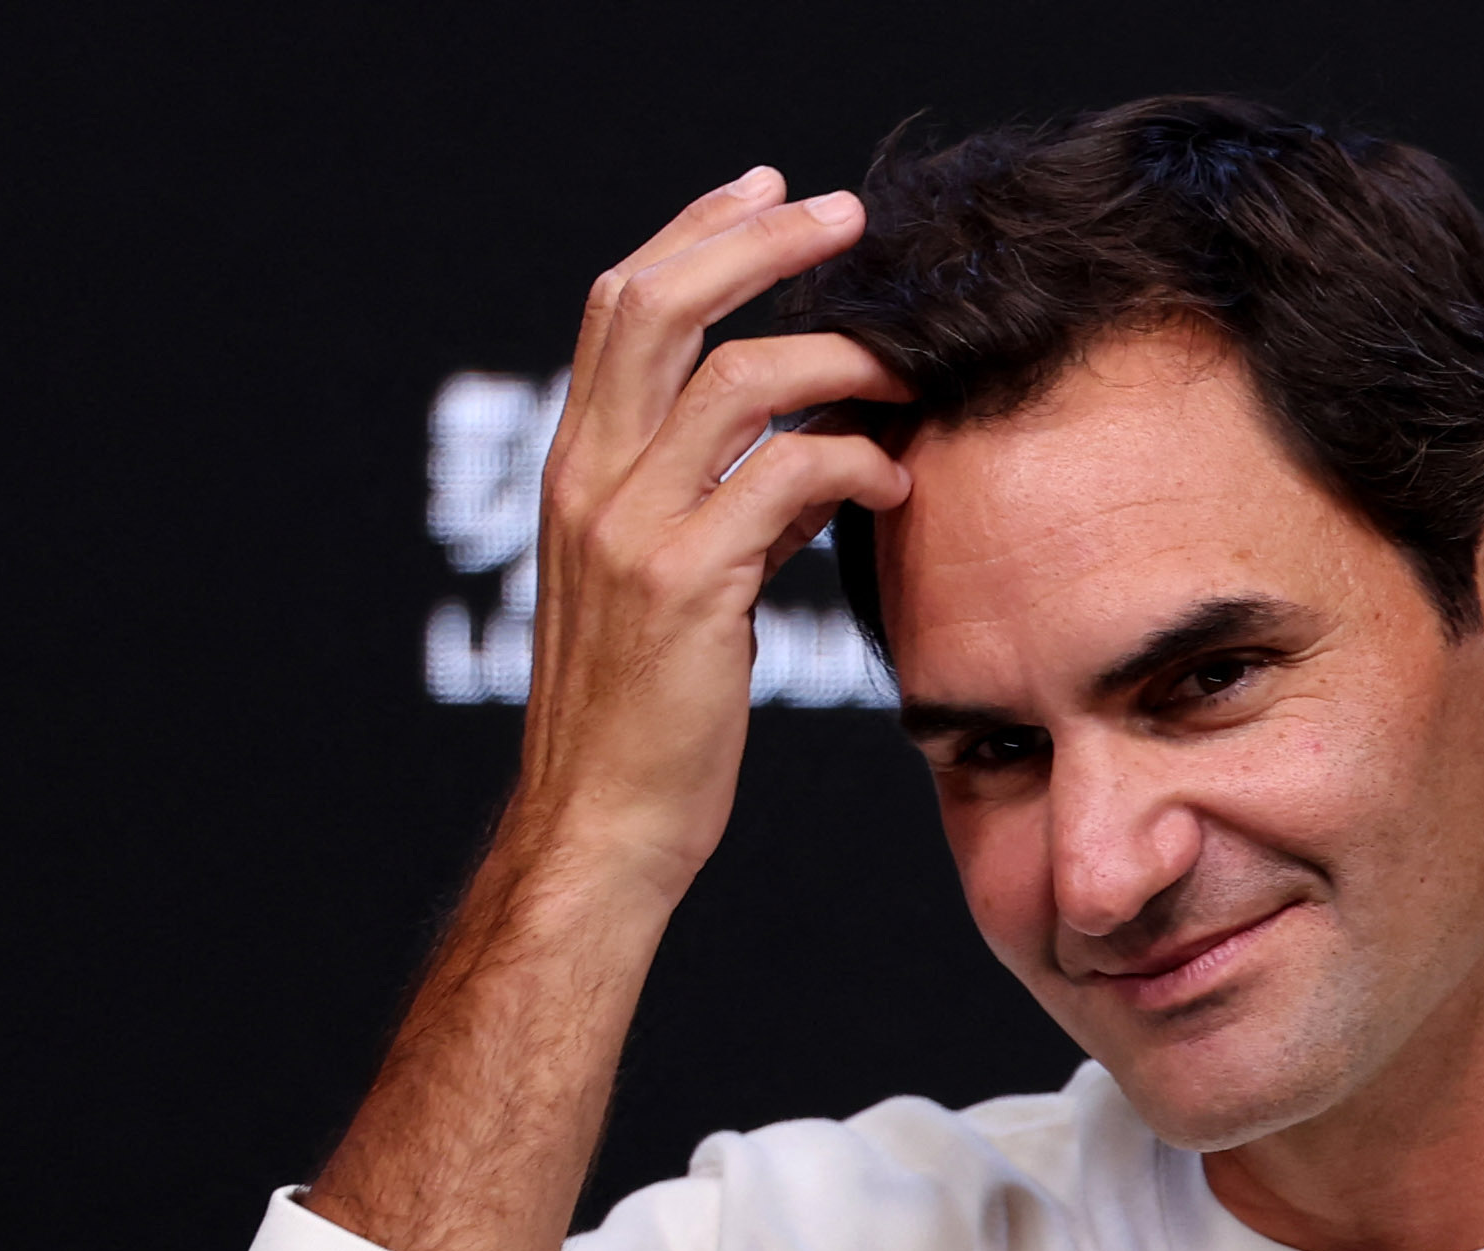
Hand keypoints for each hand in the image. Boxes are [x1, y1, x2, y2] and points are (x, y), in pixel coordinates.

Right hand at [515, 167, 910, 899]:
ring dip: (836, 356)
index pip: (622, 306)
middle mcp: (588, 481)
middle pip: (660, 304)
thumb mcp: (683, 589)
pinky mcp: (684, 587)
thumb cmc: (654, 719)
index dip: (697, 233)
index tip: (773, 193)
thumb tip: (812, 455)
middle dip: (759, 243)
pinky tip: (898, 483)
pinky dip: (853, 463)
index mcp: (579, 469)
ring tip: (904, 369)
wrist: (605, 825)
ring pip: (732, 379)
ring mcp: (628, 530)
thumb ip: (733, 510)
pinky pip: (783, 480)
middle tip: (847, 216)